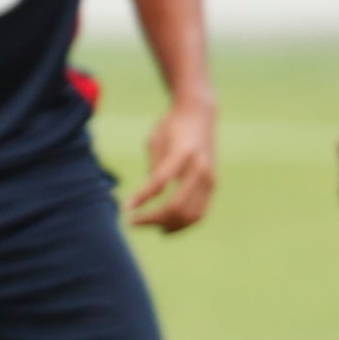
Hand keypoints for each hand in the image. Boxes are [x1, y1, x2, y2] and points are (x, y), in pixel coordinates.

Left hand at [130, 96, 216, 232]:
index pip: (160, 182)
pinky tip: (166, 225)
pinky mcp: (213, 184)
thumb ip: (155, 169)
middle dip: (154, 219)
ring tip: (151, 226)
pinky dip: (183, 222)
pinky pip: (200, 212)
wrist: (199, 113)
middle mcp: (199, 167)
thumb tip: (150, 197)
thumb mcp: (155, 141)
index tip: (126, 209)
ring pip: (192, 215)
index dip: (142, 198)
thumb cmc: (171, 126)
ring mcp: (210, 177)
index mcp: (182, 153)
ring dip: (170, 226)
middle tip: (134, 222)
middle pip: (177, 206)